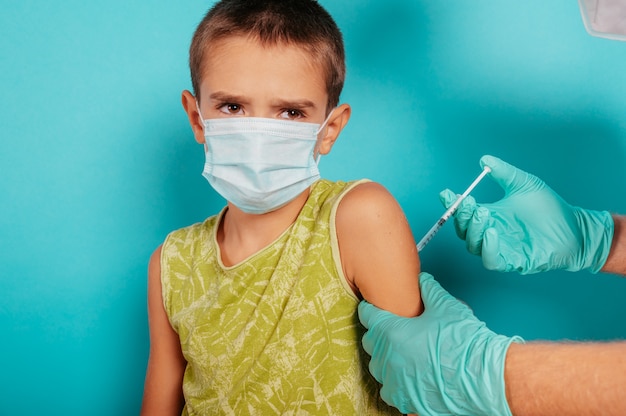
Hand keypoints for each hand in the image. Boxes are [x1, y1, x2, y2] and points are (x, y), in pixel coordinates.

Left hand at [359, 272, 520, 415]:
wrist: (483, 376)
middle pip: (370, 342)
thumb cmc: (464, 340)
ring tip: (401, 354)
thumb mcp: (446, 306)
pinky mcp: (406, 400)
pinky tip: (409, 376)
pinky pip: (391, 391)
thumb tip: (422, 280)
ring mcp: (395, 382)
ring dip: (386, 360)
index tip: (377, 308)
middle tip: (394, 329)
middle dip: (378, 334)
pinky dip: (396, 383)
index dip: (372, 309)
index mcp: (391, 332)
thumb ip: (429, 290)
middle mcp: (387, 359)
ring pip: (378, 368)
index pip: (367, 315)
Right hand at [440, 155, 613, 273]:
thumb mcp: (524, 184)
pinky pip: (492, 260)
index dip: (452, 204)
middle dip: (462, 216)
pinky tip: (492, 233)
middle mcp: (490, 232)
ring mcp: (500, 248)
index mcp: (490, 215)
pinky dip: (487, 249)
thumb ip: (504, 173)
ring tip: (483, 214)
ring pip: (473, 245)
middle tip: (468, 202)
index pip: (463, 212)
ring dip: (473, 230)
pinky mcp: (513, 261)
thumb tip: (485, 159)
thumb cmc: (550, 208)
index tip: (446, 193)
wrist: (575, 227)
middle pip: (464, 230)